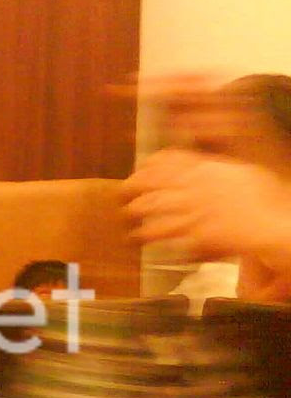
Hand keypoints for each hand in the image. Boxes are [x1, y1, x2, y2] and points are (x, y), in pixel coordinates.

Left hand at [124, 149, 290, 264]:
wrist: (276, 224)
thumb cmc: (268, 202)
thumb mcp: (244, 174)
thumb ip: (219, 171)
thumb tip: (205, 168)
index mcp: (208, 168)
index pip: (169, 160)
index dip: (149, 165)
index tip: (140, 170)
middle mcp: (196, 184)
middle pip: (152, 181)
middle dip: (133, 186)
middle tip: (122, 193)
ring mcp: (193, 207)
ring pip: (151, 205)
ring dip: (134, 210)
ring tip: (126, 215)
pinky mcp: (191, 230)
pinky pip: (160, 230)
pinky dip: (144, 234)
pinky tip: (137, 237)